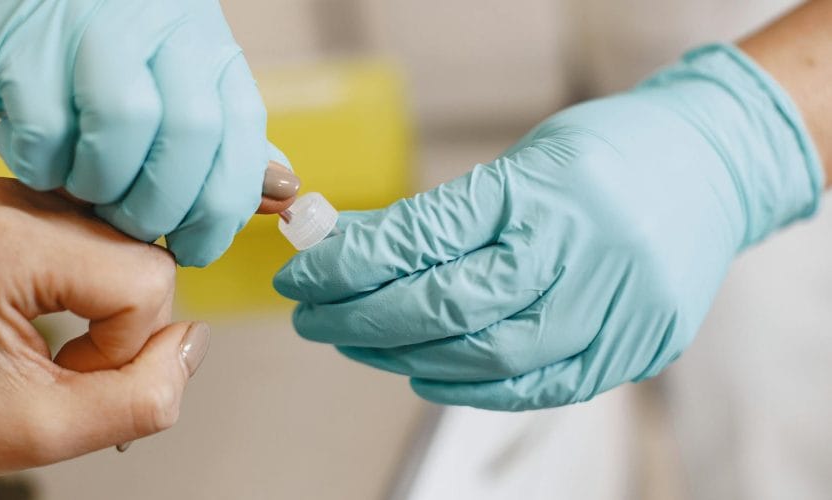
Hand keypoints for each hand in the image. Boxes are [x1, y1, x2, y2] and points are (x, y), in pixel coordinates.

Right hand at [0, 0, 291, 266]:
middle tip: (136, 231)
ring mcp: (93, 27)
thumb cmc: (89, 66)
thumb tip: (281, 191)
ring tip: (87, 197)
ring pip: (126, 123)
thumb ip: (223, 143)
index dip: (223, 206)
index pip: (242, 132)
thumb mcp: (170, 92)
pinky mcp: (25, 45)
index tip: (195, 248)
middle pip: (192, 130)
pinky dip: (45, 168)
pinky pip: (47, 128)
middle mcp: (162, 26)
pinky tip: (42, 169)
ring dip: (105, 186)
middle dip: (165, 205)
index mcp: (206, 46)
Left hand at [0, 178, 208, 480]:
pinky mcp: (30, 204)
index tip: (68, 371)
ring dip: (118, 305)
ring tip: (64, 334)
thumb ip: (142, 398)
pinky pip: (114, 238)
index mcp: (8, 245)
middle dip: (127, 323)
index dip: (126, 344)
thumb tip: (196, 341)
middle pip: (147, 257)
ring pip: (138, 246)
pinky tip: (69, 307)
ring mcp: (23, 196)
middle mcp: (16, 201)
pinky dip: (105, 284)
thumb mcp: (46, 431)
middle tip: (68, 359)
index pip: (146, 279)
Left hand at [273, 45, 821, 410]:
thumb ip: (448, 217)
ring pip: (487, 359)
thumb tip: (357, 253)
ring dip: (405, 358)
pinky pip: (537, 388)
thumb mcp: (524, 163)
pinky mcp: (634, 349)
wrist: (714, 167)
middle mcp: (584, 251)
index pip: (425, 238)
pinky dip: (470, 388)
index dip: (352, 264)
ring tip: (359, 343)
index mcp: (549, 189)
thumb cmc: (611, 154)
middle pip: (449, 307)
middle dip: (364, 319)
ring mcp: (616, 308)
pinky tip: (425, 373)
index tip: (305, 273)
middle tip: (316, 317)